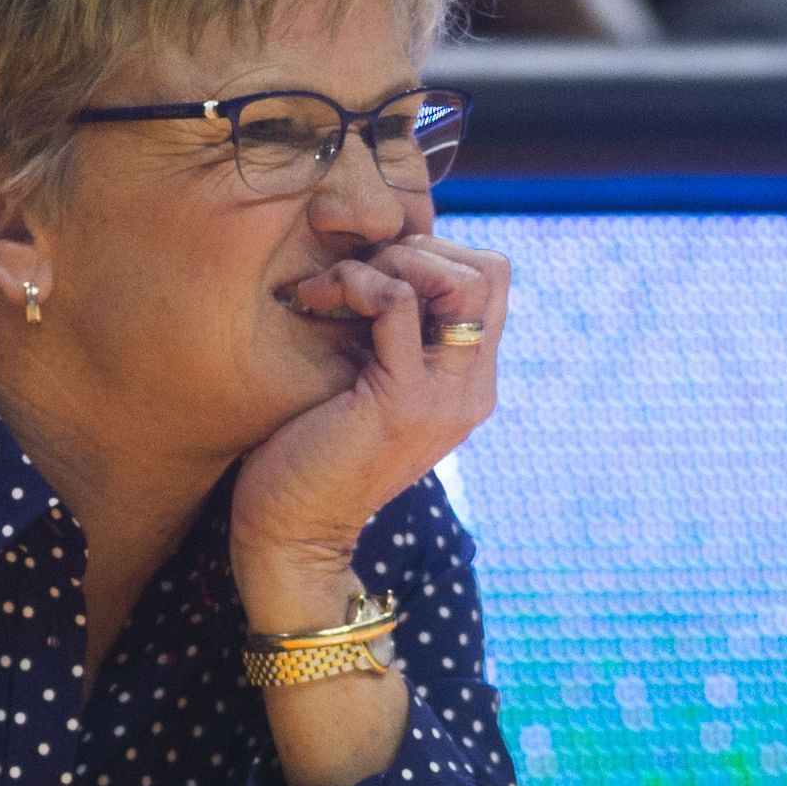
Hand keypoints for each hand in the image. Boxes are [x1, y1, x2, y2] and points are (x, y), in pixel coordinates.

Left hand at [229, 233, 509, 623]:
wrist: (295, 536)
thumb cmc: (312, 456)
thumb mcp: (367, 384)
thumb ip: (391, 337)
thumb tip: (377, 266)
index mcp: (469, 382)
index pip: (490, 281)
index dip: (435, 254)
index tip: (372, 272)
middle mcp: (472, 388)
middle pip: (491, 271)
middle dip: (418, 249)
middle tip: (357, 274)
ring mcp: (445, 396)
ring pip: (463, 280)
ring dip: (392, 262)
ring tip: (338, 286)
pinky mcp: (403, 401)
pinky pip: (399, 303)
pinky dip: (357, 282)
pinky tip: (317, 301)